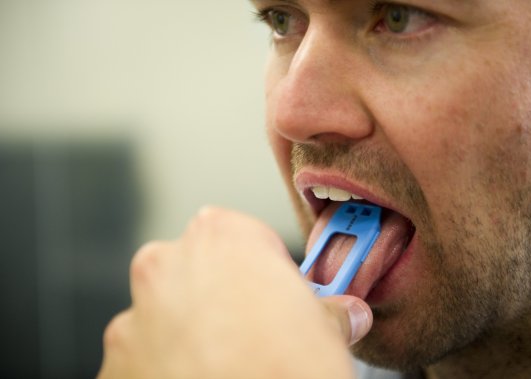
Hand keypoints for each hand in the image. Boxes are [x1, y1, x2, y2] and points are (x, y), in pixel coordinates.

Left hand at [97, 207, 371, 378]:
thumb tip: (344, 314)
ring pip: (169, 315)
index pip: (246, 237)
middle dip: (226, 297)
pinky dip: (168, 369)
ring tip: (229, 367)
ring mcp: (134, 317)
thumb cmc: (284, 372)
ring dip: (193, 334)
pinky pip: (146, 357)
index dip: (268, 269)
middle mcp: (167, 266)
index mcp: (220, 236)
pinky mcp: (114, 365)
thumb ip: (329, 311)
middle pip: (201, 271)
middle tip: (257, 334)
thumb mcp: (327, 332)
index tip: (280, 294)